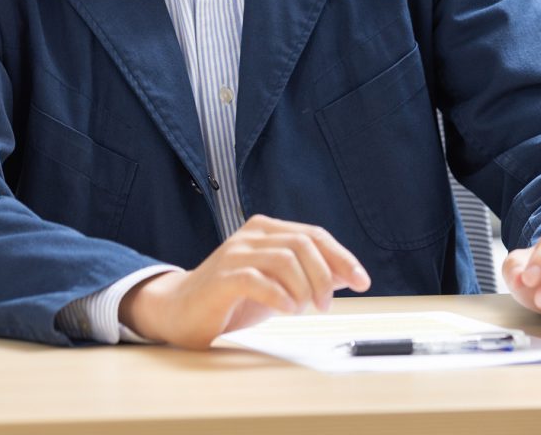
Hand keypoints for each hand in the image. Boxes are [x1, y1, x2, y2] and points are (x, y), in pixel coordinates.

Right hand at [119, 213, 370, 348]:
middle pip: (302, 242)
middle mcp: (251, 235)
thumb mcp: (277, 285)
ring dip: (304, 286)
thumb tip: (345, 276)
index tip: (362, 281)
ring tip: (305, 309)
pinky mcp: (222, 278)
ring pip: (284, 257)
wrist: (179, 310)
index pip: (313, 234)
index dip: (341, 257)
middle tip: (327, 304)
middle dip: (324, 274)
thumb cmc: (232, 298)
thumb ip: (306, 275)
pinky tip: (287, 309)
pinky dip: (279, 295)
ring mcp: (234, 253)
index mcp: (266, 230)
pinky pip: (257, 279)